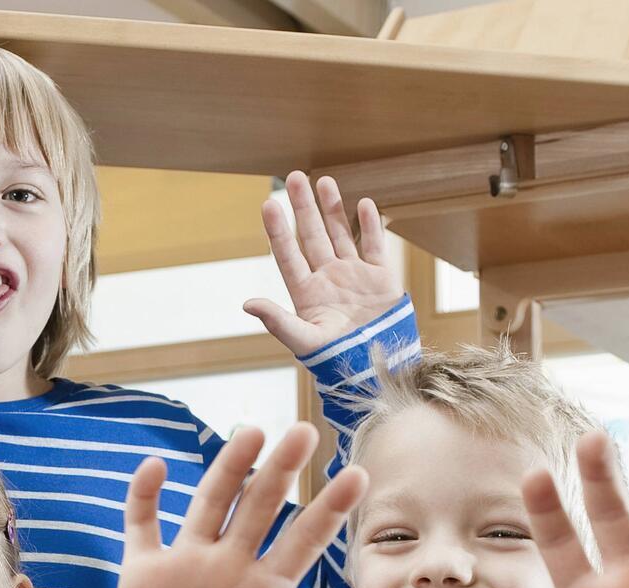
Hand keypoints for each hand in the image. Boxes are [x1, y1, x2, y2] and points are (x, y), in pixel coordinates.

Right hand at [108, 423, 384, 587]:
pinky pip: (142, 525)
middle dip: (280, 472)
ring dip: (227, 469)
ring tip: (251, 431)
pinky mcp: (143, 571)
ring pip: (209, 505)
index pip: (303, 542)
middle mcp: (230, 565)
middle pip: (259, 509)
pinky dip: (145, 497)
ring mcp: (186, 562)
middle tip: (305, 431)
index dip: (328, 511)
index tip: (358, 475)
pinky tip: (156, 467)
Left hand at [244, 172, 404, 357]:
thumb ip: (277, 320)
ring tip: (324, 181)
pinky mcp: (381, 279)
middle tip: (294, 177)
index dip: (277, 230)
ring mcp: (354, 276)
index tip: (268, 204)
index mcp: (306, 293)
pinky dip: (371, 225)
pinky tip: (364, 204)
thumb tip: (247, 303)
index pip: (287, 254)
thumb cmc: (336, 360)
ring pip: (341, 234)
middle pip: (312, 236)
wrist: (377, 369)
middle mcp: (327, 279)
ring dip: (333, 209)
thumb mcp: (303, 341)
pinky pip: (374, 246)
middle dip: (304, 207)